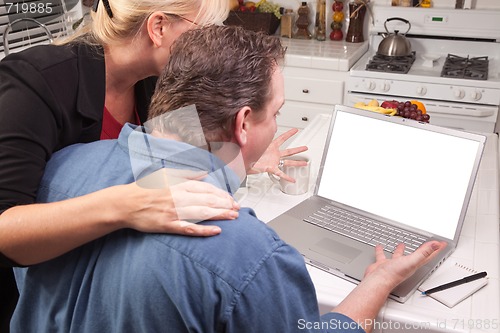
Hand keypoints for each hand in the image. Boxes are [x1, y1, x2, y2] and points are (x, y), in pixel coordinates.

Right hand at [114, 178, 239, 236]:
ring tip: (233, 217)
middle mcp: (179, 197)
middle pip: (208, 200)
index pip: (207, 188)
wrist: (126, 203)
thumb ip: (186, 174)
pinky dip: (204, 230)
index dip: (222, 194)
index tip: (232, 199)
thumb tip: (204, 173)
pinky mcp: (168, 225)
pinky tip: (216, 231)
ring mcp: (174, 211)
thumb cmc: (145, 188)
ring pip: (202, 213)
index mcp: (179, 184)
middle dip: (226, 204)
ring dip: (220, 215)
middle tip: (238, 209)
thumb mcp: (166, 175)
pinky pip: (189, 228)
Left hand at [249, 128, 307, 181]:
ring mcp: (273, 161)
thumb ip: (255, 135)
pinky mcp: (271, 168)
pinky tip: (292, 179)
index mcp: (270, 146)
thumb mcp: (253, 142)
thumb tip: (251, 126)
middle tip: (305, 148)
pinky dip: (287, 177)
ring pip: (288, 162)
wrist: (242, 163)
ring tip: (304, 163)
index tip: (295, 130)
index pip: (282, 138)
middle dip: (298, 150)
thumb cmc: (247, 153)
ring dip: (296, 163)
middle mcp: (273, 154)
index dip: (289, 134)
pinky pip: (280, 173)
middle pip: (289, 151)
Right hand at [364, 241, 446, 289]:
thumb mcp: (412, 261)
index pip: (428, 255)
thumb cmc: (394, 274)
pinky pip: (383, 256)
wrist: (378, 280)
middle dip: (421, 249)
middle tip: (425, 244)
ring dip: (401, 250)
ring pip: (399, 255)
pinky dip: (382, 251)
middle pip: (416, 255)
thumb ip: (423, 252)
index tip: (441, 244)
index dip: (436, 249)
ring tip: (401, 244)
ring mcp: (394, 264)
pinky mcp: (383, 264)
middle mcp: (405, 264)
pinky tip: (380, 247)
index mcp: (413, 264)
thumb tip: (435, 245)